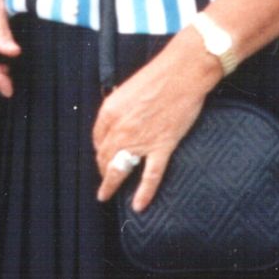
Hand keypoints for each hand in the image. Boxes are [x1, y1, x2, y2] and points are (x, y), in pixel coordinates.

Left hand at [93, 28, 219, 209]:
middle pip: (105, 156)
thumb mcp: (127, 90)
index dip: (99, 149)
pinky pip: (150, 176)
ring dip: (111, 184)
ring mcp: (141, 140)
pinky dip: (143, 193)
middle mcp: (120, 128)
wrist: (181, 73)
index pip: (97, 138)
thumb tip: (117, 126)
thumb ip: (118, 110)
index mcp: (109, 112)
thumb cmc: (157, 77)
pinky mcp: (162, 146)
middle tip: (103, 178)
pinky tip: (139, 205)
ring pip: (120, 169)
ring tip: (106, 195)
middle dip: (102, 168)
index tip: (102, 155)